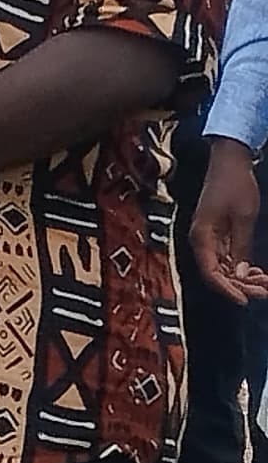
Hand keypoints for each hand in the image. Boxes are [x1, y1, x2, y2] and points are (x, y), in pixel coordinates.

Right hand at [194, 136, 267, 303]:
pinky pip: (226, 258)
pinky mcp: (217, 234)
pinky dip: (240, 266)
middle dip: (239, 285)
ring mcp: (209, 238)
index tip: (245, 300)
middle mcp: (202, 240)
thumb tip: (240, 274)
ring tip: (264, 282)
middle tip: (264, 291)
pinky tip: (256, 271)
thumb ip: (241, 247)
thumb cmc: (234, 185)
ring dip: (242, 278)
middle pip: (216, 273)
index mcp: (202, 237)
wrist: (229, 162)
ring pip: (222, 268)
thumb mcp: (243, 217)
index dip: (227, 289)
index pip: (211, 272)